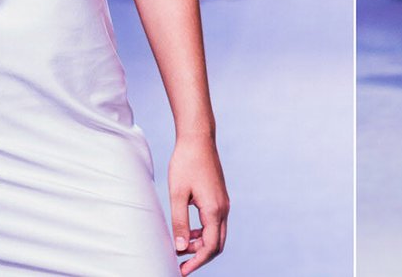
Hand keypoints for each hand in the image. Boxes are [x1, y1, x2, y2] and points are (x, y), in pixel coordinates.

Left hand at [168, 135, 227, 274]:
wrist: (198, 138)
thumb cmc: (185, 163)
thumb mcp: (177, 194)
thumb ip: (180, 222)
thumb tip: (181, 248)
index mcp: (214, 211)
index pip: (209, 247)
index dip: (196, 262)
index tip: (182, 271)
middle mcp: (223, 209)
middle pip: (217, 244)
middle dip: (200, 256)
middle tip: (181, 263)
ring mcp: (223, 203)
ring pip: (217, 234)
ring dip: (201, 244)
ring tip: (182, 246)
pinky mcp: (220, 197)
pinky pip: (215, 222)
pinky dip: (203, 232)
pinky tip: (189, 230)